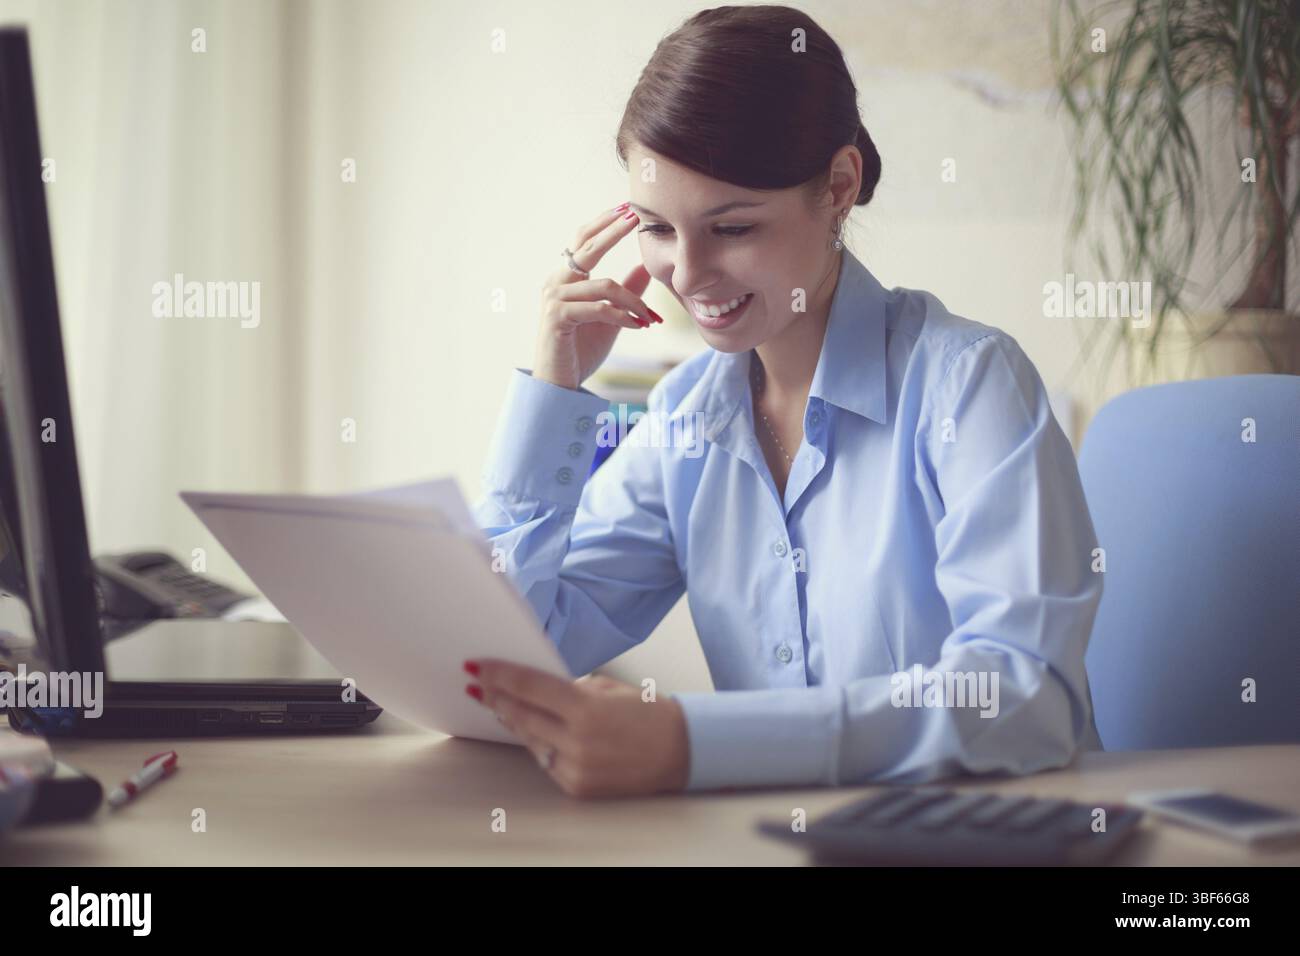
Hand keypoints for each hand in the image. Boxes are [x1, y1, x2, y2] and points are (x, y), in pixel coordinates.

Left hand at [463, 658, 689, 797]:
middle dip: (495, 698)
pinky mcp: (577, 787)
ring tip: (497, 703)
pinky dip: (537, 743)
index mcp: (586, 708)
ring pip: (529, 740)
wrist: (681, 751)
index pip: (529, 687)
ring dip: (512, 721)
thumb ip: (569, 689)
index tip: (477, 666)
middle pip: (521, 715)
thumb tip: (531, 689)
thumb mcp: (607, 688)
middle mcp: (577, 741)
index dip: (499, 675)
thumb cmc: (647, 712)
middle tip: (477, 684)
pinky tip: (529, 730)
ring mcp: (575, 768)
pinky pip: (545, 761)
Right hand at [534, 202, 662, 390]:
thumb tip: (645, 266)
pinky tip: (638, 326)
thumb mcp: (611, 316)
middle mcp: (556, 282)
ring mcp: (554, 298)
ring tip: (651, 317)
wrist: (560, 382)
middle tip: (637, 217)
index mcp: (566, 277)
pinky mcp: (557, 317)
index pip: (584, 240)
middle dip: (614, 231)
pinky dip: (623, 316)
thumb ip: (626, 291)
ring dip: (634, 301)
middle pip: (588, 247)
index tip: (627, 208)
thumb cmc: (582, 348)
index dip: (604, 223)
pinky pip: (600, 308)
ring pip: (605, 285)